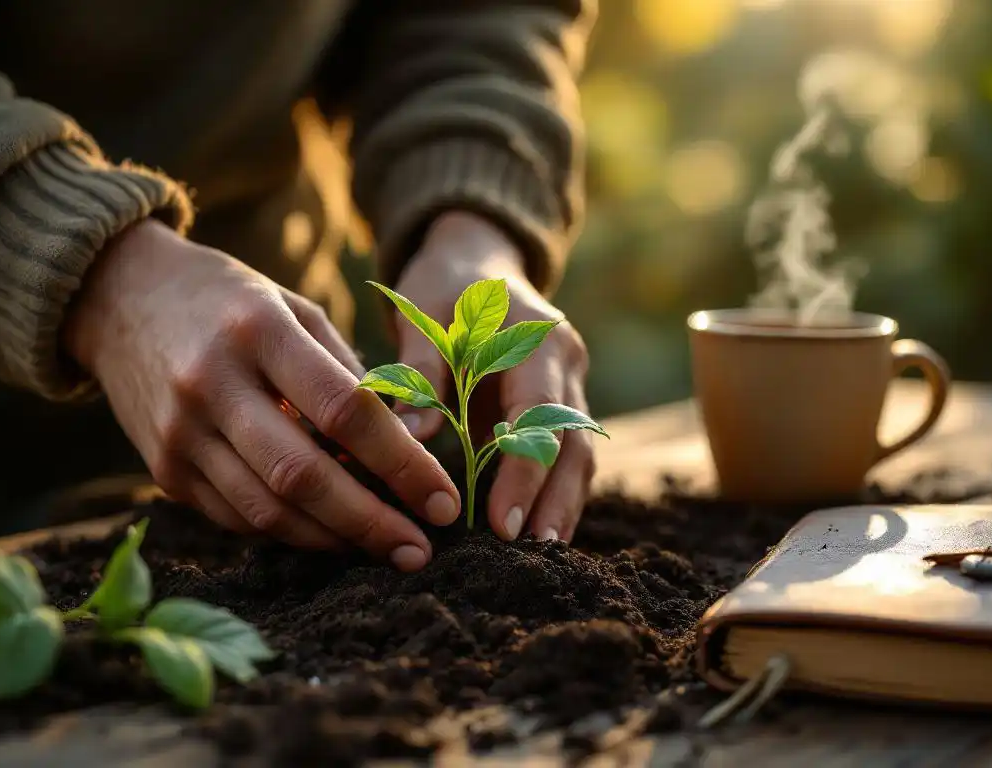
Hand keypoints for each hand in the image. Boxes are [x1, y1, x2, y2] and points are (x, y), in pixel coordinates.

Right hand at [64, 220, 459, 570]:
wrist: (119, 297)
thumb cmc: (229, 300)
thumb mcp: (294, 309)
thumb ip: (345, 374)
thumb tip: (403, 446)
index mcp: (260, 331)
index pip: (345, 411)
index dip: (402, 464)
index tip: (444, 500)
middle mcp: (212, 384)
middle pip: (303, 475)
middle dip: (371, 522)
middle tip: (420, 550)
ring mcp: (179, 432)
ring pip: (267, 511)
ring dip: (334, 540)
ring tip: (384, 548)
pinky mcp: (163, 468)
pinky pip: (236, 517)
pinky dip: (290, 534)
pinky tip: (329, 534)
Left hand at [393, 212, 594, 542]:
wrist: (477, 259)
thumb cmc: (443, 286)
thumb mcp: (424, 315)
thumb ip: (421, 371)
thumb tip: (413, 439)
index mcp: (536, 337)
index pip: (539, 414)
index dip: (524, 472)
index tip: (503, 523)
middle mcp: (565, 361)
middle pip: (574, 442)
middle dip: (555, 501)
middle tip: (532, 555)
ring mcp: (569, 382)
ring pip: (578, 452)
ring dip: (562, 503)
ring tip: (542, 555)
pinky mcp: (559, 401)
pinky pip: (564, 451)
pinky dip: (553, 490)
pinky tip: (538, 528)